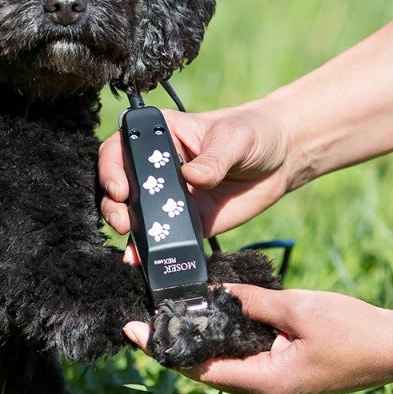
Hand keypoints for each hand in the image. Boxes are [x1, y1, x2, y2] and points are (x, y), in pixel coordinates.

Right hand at [98, 104, 293, 236]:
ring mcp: (166, 196)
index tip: (120, 189)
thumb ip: (214, 158)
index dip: (111, 168)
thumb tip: (192, 178)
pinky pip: (161, 237)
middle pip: (119, 185)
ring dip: (126, 228)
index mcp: (159, 135)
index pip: (120, 148)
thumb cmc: (254, 134)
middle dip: (114, 205)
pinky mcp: (183, 221)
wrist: (281, 161)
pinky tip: (141, 259)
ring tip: (130, 239)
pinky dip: (149, 250)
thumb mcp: (235, 138)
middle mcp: (155, 166)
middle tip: (123, 220)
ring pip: (133, 213)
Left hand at [122, 284, 392, 393]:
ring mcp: (273, 389)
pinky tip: (208, 320)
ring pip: (221, 366)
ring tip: (165, 316)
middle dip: (173, 345)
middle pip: (204, 370)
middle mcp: (263, 393)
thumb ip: (251, 301)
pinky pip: (241, 361)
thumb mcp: (296, 308)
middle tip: (141, 317)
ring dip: (196, 343)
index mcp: (264, 383)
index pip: (197, 369)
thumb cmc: (353, 330)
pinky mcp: (283, 378)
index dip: (163, 349)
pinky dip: (221, 342)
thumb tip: (212, 292)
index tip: (131, 330)